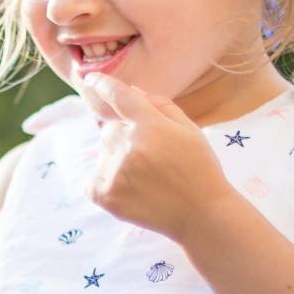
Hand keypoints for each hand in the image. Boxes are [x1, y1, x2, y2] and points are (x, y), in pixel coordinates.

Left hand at [79, 73, 236, 240]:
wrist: (202, 216)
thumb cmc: (199, 169)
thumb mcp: (190, 130)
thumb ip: (160, 106)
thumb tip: (131, 90)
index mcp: (152, 126)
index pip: (120, 97)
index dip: (104, 84)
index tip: (91, 78)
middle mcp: (130, 147)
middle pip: (109, 129)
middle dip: (124, 137)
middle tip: (150, 157)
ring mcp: (116, 172)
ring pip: (103, 154)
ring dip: (117, 160)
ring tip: (146, 179)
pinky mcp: (106, 196)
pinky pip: (93, 179)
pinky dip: (106, 182)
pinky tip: (131, 190)